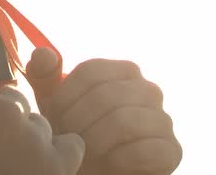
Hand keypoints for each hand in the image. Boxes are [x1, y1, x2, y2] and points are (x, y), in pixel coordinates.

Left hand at [27, 49, 181, 174]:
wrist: (98, 171)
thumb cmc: (76, 133)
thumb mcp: (54, 105)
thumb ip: (45, 77)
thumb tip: (43, 54)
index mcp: (124, 71)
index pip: (91, 72)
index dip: (65, 98)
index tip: (53, 119)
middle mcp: (148, 90)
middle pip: (105, 95)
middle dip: (77, 122)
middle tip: (65, 140)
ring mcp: (163, 119)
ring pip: (123, 121)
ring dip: (94, 141)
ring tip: (82, 153)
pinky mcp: (172, 150)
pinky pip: (143, 150)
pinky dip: (117, 159)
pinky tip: (107, 162)